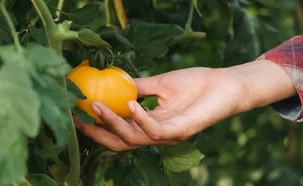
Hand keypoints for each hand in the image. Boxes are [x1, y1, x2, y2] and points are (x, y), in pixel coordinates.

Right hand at [74, 59, 295, 151]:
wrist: (226, 84)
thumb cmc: (196, 83)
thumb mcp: (160, 83)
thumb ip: (137, 87)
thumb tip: (111, 82)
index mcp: (149, 124)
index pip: (117, 131)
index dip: (95, 125)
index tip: (76, 112)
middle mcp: (156, 134)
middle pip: (119, 142)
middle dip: (96, 133)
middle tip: (77, 118)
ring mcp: (168, 135)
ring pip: (133, 138)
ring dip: (112, 123)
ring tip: (97, 105)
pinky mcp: (181, 131)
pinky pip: (155, 131)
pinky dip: (140, 118)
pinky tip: (130, 103)